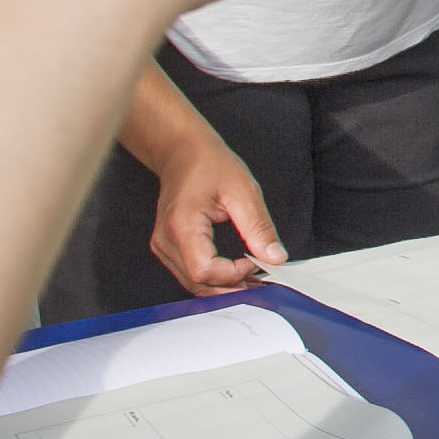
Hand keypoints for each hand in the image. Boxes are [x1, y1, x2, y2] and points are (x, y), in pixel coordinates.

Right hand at [144, 135, 285, 291]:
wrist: (184, 152)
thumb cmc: (209, 165)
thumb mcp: (243, 190)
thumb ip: (259, 227)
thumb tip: (275, 257)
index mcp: (182, 225)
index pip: (204, 271)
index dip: (233, 274)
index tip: (255, 261)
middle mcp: (166, 240)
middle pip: (197, 282)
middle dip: (230, 286)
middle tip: (259, 280)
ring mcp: (163, 245)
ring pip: (192, 283)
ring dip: (222, 286)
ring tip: (250, 277)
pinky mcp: (167, 247)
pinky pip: (188, 273)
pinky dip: (212, 278)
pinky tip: (234, 273)